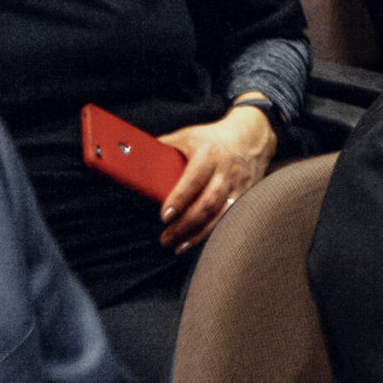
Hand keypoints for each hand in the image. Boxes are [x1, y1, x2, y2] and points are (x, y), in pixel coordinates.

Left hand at [154, 102, 275, 251]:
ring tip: (178, 246)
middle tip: (165, 237)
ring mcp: (238, 184)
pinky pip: (229, 217)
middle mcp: (226, 170)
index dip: (180, 199)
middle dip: (186, 224)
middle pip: (208, 202)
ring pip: (220, 214)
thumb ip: (162, 149)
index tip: (164, 216)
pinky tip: (196, 241)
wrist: (251, 136)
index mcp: (208, 154)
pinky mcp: (246, 194)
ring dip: (199, 233)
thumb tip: (130, 159)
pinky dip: (213, 232)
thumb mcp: (187, 136)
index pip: (194, 179)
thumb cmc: (211, 138)